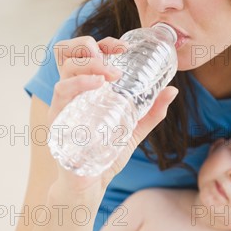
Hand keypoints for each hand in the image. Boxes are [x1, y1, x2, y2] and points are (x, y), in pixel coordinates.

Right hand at [48, 36, 177, 191]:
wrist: (90, 186)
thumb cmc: (105, 156)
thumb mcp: (133, 130)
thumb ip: (151, 112)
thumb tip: (172, 91)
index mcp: (86, 89)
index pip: (88, 54)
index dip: (104, 43)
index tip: (125, 47)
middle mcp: (72, 93)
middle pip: (70, 52)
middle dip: (92, 44)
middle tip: (116, 55)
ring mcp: (63, 104)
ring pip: (65, 66)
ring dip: (91, 62)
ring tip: (111, 72)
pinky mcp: (57, 119)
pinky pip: (61, 92)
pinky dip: (79, 83)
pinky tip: (98, 84)